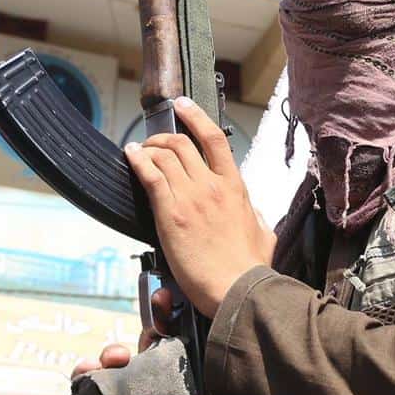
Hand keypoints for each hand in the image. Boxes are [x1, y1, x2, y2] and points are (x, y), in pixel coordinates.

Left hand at [125, 97, 275, 316]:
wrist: (238, 289)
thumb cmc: (250, 268)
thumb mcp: (263, 232)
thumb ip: (253, 214)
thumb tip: (249, 207)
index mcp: (235, 187)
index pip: (214, 139)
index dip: (196, 117)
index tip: (184, 106)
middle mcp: (212, 185)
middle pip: (182, 143)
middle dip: (163, 137)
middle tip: (153, 141)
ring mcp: (191, 197)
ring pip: (164, 155)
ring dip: (148, 148)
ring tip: (138, 150)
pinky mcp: (171, 214)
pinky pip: (151, 176)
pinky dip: (138, 161)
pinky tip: (130, 157)